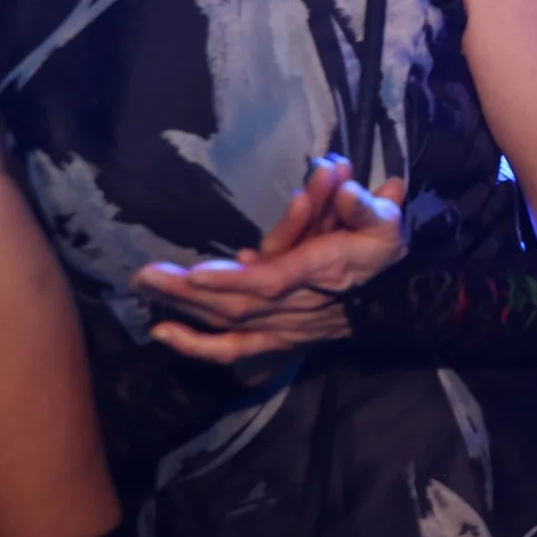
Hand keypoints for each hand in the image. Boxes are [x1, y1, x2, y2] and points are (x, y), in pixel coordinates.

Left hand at [134, 175, 407, 363]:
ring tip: (146, 286)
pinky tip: (163, 333)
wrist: (391, 299)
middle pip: (234, 303)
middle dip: (187, 291)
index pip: (272, 281)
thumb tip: (346, 188)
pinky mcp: (272, 338)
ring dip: (183, 306)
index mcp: (320, 273)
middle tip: (145, 273)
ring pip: (225, 321)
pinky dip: (197, 346)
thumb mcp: (386, 223)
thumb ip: (366, 207)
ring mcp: (281, 326)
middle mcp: (295, 305)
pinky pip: (232, 348)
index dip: (233, 281)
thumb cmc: (382, 253)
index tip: (196, 274)